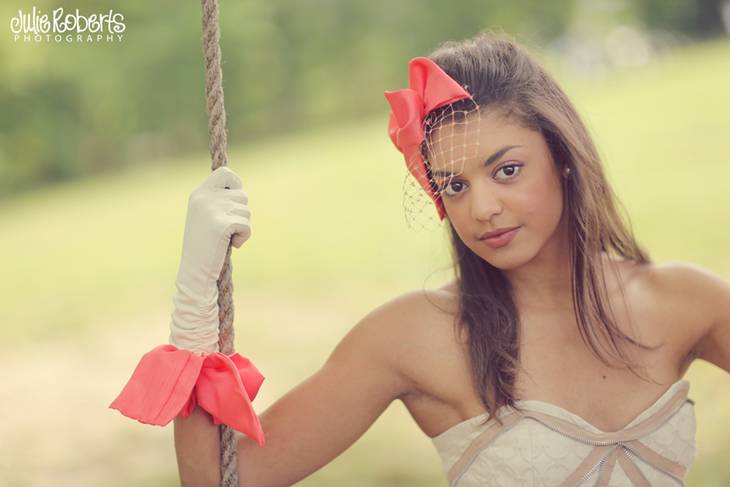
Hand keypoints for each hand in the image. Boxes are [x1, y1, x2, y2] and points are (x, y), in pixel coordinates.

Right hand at [168, 166, 251, 353]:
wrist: (195, 271)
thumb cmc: (205, 246)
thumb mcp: (208, 217)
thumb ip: (220, 201)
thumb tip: (240, 188)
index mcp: (198, 193)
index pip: (226, 173)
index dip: (236, 184)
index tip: (233, 202)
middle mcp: (204, 198)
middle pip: (242, 194)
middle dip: (241, 213)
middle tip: (227, 229)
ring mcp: (212, 210)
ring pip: (247, 210)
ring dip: (243, 226)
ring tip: (226, 238)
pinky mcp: (222, 224)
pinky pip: (247, 224)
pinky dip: (244, 236)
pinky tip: (232, 245)